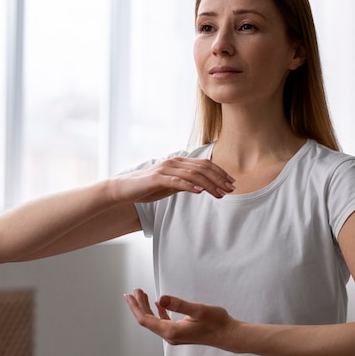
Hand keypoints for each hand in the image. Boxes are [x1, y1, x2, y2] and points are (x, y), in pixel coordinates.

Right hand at [114, 157, 235, 202]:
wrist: (123, 189)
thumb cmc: (147, 187)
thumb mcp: (170, 185)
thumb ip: (185, 183)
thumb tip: (202, 187)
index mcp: (178, 162)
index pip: (204, 165)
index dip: (220, 173)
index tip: (231, 182)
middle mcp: (174, 162)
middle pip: (202, 168)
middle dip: (219, 179)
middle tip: (230, 189)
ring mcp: (165, 169)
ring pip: (193, 174)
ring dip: (209, 184)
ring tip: (220, 193)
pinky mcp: (157, 178)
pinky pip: (177, 181)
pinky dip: (190, 185)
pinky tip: (200, 191)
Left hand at [124, 288, 240, 349]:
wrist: (228, 334)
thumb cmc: (216, 323)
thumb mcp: (198, 310)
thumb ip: (179, 304)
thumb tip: (161, 298)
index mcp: (171, 331)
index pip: (146, 320)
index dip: (136, 307)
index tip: (130, 295)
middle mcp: (170, 336)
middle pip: (148, 320)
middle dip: (139, 305)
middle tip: (134, 291)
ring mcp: (175, 335)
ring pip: (155, 320)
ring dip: (147, 307)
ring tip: (142, 294)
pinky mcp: (180, 332)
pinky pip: (164, 322)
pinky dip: (158, 311)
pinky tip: (158, 304)